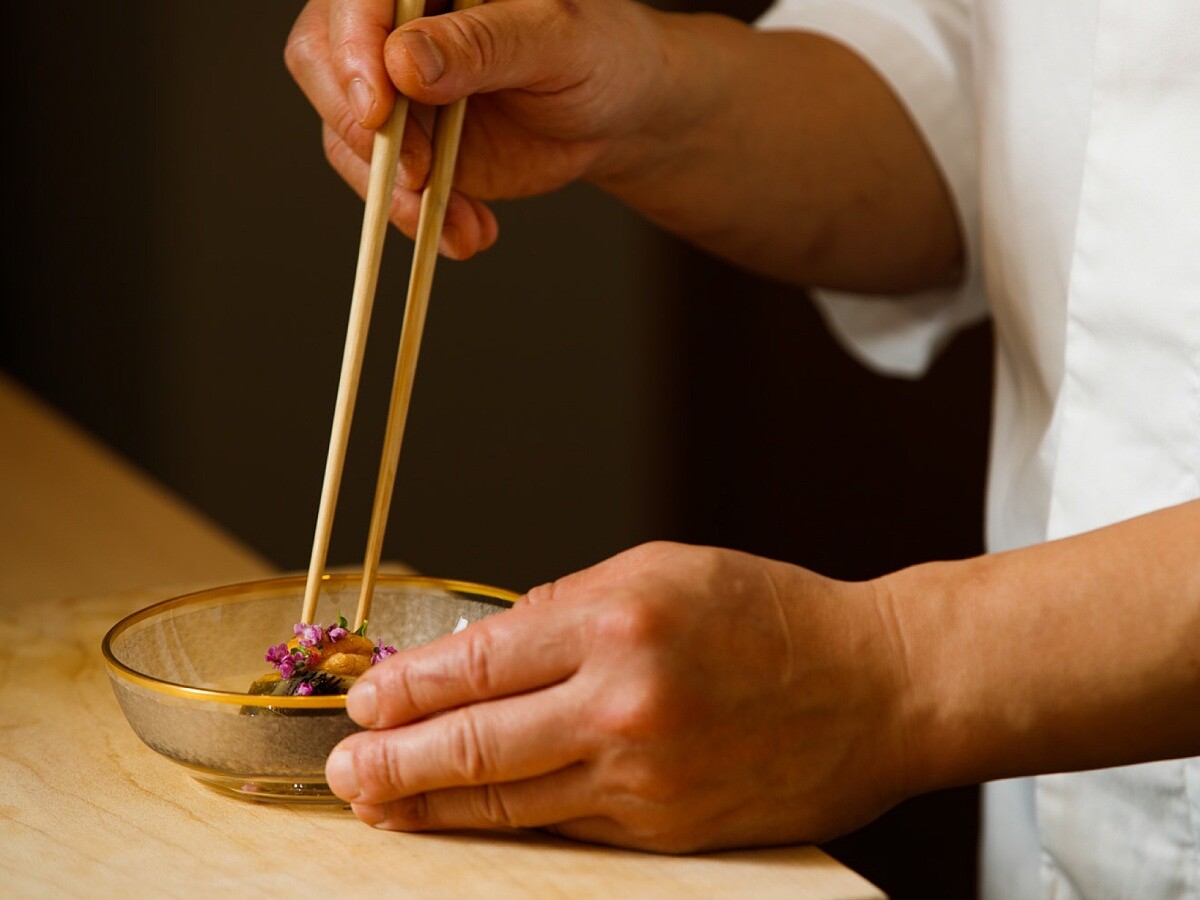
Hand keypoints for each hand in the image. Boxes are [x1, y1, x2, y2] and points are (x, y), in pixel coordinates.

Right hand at [285, 0, 676, 258]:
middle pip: (324, 60)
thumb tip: (403, 63)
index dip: (353, 48)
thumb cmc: (600, 56)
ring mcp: (393, 85)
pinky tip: (467, 232)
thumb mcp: (557, 42)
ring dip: (396, 192)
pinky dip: (418, 217)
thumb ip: (483, 46)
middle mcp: (396, 23)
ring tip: (464, 225)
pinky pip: (380, 181)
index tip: (377, 110)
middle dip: (364, 131)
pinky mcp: (405, 142)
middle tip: (417, 178)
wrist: (616, 114)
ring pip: (346, 133)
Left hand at [325, 541, 914, 851]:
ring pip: (509, 800)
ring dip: (431, 804)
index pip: (478, 661)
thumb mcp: (662, 570)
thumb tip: (486, 649)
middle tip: (342, 771)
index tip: (363, 701)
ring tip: (378, 804)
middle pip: (476, 742)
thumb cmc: (769, 615)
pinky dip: (506, 821)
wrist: (876, 687)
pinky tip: (467, 817)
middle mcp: (622, 704)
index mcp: (616, 620)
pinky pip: (565, 826)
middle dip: (393, 760)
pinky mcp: (666, 831)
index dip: (408, 687)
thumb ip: (566, 606)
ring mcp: (644, 778)